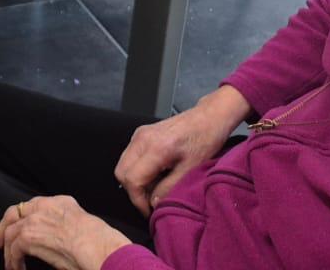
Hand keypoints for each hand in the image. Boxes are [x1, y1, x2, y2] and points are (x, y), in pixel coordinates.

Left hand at [0, 196, 129, 269]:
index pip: (32, 206)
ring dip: (8, 251)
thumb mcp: (83, 226)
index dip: (21, 219)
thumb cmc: (100, 245)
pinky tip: (17, 269)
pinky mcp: (29, 235)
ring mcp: (35, 219)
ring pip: (11, 233)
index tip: (15, 228)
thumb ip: (65, 226)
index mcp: (60, 202)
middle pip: (14, 214)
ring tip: (11, 265)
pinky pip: (13, 249)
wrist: (100, 249)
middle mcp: (45, 206)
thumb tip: (57, 239)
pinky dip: (12, 261)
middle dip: (3, 229)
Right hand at [114, 85, 249, 215]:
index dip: (138, 200)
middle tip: (150, 202)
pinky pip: (129, 156)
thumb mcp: (191, 170)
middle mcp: (141, 139)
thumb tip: (153, 203)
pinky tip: (154, 175)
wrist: (208, 117)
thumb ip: (169, 188)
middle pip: (121, 172)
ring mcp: (139, 134)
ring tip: (154, 189)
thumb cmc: (205, 141)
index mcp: (155, 148)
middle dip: (133, 192)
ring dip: (134, 181)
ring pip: (123, 164)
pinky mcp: (141, 133)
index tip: (150, 211)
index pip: (132, 179)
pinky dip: (136, 170)